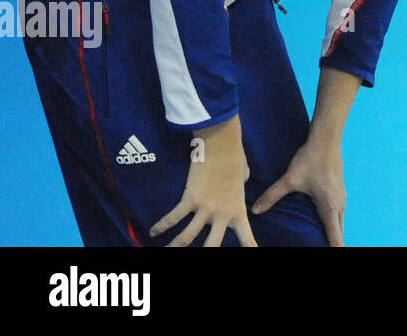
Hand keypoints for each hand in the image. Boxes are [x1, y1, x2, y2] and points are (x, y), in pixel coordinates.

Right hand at [151, 115, 256, 246]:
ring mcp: (205, 208)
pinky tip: (153, 231)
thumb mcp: (243, 176)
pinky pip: (173, 217)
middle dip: (206, 256)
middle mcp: (221, 214)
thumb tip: (240, 183)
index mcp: (237, 210)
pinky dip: (161, 225)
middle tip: (197, 262)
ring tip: (166, 252)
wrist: (222, 144)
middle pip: (212, 246)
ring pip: (187, 237)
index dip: (250, 248)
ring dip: (174, 246)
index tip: (253, 255)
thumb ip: (240, 187)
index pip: (246, 236)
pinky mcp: (190, 199)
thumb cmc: (235, 157)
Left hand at [252, 135, 346, 245]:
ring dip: (334, 231)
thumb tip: (255, 210)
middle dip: (333, 242)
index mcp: (329, 205)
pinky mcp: (339, 189)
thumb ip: (272, 195)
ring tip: (324, 242)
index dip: (335, 247)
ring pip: (340, 220)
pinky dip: (334, 220)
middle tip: (326, 249)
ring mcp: (341, 195)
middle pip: (339, 230)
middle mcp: (339, 203)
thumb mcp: (290, 178)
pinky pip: (339, 211)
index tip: (335, 254)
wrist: (327, 138)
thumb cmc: (311, 158)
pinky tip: (324, 220)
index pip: (334, 234)